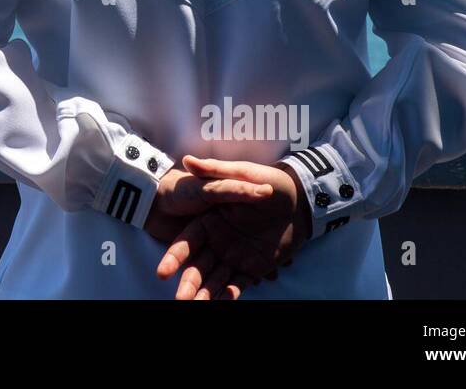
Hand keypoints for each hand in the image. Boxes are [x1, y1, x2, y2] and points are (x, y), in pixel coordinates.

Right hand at [155, 155, 310, 299]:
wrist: (302, 199)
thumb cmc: (272, 182)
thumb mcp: (243, 171)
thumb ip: (215, 169)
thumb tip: (187, 160)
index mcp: (209, 221)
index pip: (186, 242)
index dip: (173, 257)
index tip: (162, 272)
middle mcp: (217, 241)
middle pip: (197, 265)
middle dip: (188, 283)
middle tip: (181, 300)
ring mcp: (233, 255)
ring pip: (215, 278)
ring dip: (206, 294)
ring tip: (197, 306)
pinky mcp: (252, 266)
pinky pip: (238, 283)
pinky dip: (230, 294)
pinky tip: (222, 302)